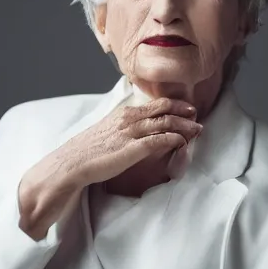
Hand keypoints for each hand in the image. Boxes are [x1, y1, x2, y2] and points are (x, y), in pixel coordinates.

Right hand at [18, 98, 201, 238]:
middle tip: (196, 116)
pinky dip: (174, 139)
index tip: (187, 108)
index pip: (154, 104)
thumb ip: (123, 128)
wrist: (70, 164)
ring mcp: (131, 133)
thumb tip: (138, 130)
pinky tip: (182, 142)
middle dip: (183, 112)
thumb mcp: (107, 132)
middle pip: (163, 109)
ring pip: (165, 123)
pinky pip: (159, 140)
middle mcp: (128, 119)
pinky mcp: (132, 149)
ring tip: (197, 129)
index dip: (173, 105)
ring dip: (184, 125)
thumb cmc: (87, 151)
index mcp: (123, 114)